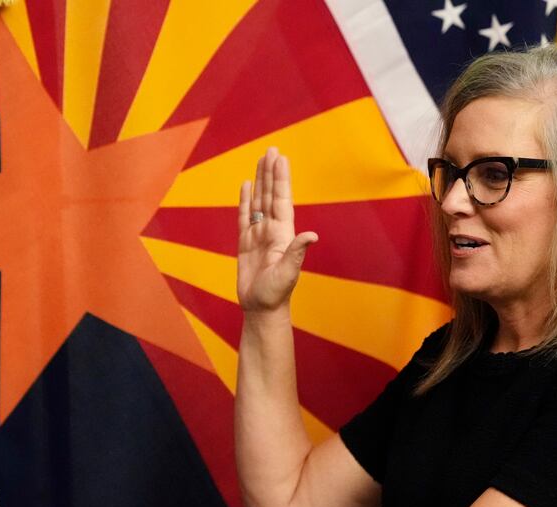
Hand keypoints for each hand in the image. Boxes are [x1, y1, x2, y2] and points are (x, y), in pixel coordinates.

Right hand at [237, 147, 317, 312]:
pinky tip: (246, 185)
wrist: (261, 308)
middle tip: (272, 149)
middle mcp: (272, 230)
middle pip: (271, 194)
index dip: (280, 178)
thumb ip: (297, 252)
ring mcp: (258, 235)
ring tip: (261, 160)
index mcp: (283, 233)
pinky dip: (245, 200)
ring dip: (260, 181)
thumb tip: (312, 236)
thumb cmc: (276, 293)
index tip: (280, 158)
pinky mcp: (245, 243)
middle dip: (271, 172)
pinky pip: (244, 216)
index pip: (281, 199)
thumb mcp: (288, 272)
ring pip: (258, 201)